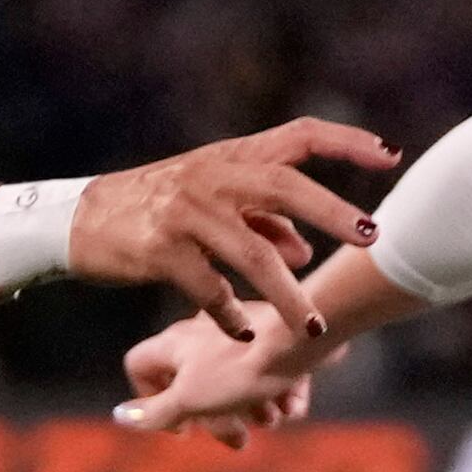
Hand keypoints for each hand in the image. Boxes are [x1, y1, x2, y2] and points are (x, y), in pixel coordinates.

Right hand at [70, 118, 396, 340]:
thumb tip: (305, 249)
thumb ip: (260, 221)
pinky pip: (209, 288)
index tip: (390, 156)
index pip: (299, 135)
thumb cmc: (155, 209)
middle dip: (334, 212)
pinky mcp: (161, 249)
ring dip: (287, 294)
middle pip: (285, 186)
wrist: (81, 219)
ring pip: (252, 254)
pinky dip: (230, 316)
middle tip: (373, 236)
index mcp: (232, 157)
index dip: (346, 143)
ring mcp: (187, 212)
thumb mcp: (209, 203)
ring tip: (313, 328)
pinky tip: (244, 336)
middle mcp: (213, 176)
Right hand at [113, 305, 315, 445]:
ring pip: (237, 381)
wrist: (301, 340)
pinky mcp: (277, 335)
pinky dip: (280, 393)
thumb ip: (156, 412)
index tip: (181, 426)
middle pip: (196, 385)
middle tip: (241, 441)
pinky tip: (293, 404)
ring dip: (255, 410)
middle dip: (221, 419)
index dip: (148, 399)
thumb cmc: (240, 370)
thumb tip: (120, 416)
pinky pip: (270, 370)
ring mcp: (241, 333)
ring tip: (274, 418)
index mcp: (175, 344)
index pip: (139, 366)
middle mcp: (204, 333)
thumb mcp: (189, 399)